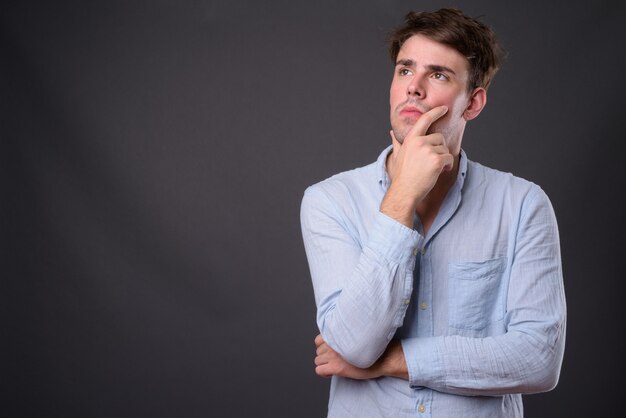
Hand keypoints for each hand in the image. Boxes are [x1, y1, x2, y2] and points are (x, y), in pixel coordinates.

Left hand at [314, 335, 407, 379]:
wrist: (383, 357)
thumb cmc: (372, 347)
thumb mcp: (354, 336)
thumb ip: (342, 336)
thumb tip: (332, 341)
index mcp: (337, 334)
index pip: (318, 340)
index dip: (324, 346)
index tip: (331, 351)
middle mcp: (333, 343)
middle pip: (318, 351)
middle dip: (325, 356)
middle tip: (336, 359)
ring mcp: (333, 355)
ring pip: (317, 360)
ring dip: (325, 363)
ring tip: (336, 365)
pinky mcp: (336, 367)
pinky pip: (319, 370)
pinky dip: (324, 373)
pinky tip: (332, 372)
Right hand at [382, 105, 453, 226]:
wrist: (404, 191)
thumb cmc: (402, 175)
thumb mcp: (398, 155)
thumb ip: (397, 142)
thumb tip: (392, 132)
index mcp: (410, 139)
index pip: (425, 120)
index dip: (436, 112)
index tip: (444, 108)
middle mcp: (419, 142)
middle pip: (439, 137)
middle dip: (439, 148)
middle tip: (431, 162)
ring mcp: (428, 150)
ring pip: (445, 149)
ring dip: (443, 159)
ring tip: (432, 169)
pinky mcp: (436, 160)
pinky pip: (449, 158)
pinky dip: (447, 166)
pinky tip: (439, 172)